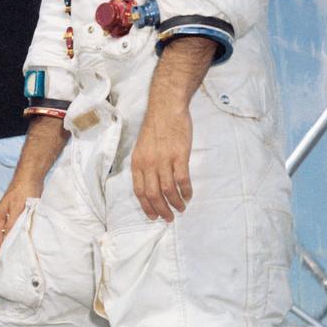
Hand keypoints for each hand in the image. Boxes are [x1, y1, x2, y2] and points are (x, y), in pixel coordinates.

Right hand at [0, 171, 44, 258]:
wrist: (31, 175)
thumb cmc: (23, 189)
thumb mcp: (18, 208)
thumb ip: (13, 223)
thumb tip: (10, 240)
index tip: (0, 266)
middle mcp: (2, 219)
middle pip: (2, 240)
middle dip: (5, 253)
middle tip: (9, 268)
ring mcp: (10, 217)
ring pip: (10, 236)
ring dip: (13, 246)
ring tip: (17, 260)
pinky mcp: (19, 215)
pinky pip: (17, 230)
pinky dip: (20, 238)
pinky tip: (25, 244)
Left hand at [131, 103, 193, 220]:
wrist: (166, 108)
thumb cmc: (156, 126)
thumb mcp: (142, 147)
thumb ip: (144, 165)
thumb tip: (149, 183)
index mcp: (137, 162)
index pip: (139, 191)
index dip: (146, 206)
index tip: (153, 216)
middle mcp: (149, 163)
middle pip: (153, 194)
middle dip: (161, 210)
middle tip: (168, 218)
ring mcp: (164, 160)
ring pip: (168, 190)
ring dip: (175, 204)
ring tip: (181, 209)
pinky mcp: (180, 156)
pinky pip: (182, 180)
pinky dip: (186, 191)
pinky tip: (188, 195)